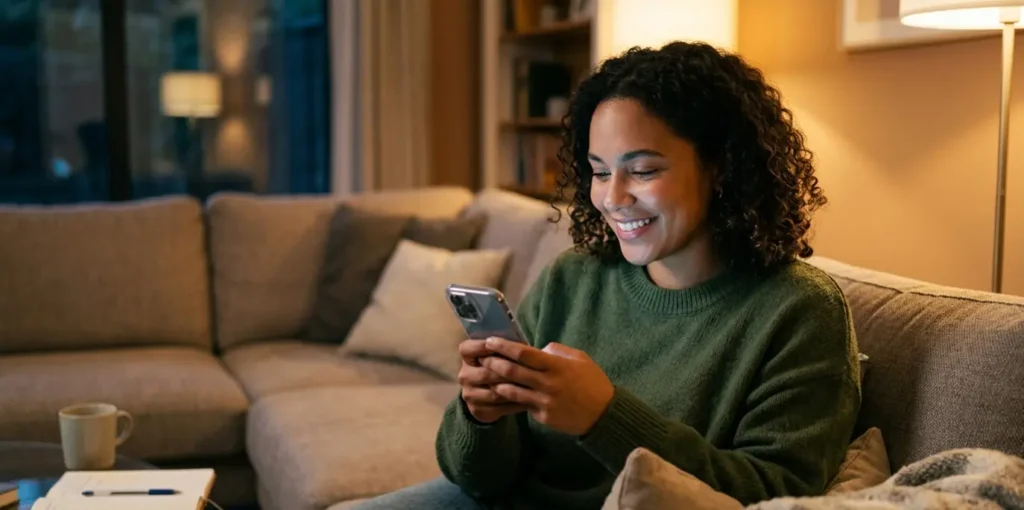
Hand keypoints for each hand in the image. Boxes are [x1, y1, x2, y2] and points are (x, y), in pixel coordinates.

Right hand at [457, 339, 527, 423]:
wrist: (494, 389)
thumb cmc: (502, 362)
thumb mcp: (502, 352)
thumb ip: (507, 347)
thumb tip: (523, 346)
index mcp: (466, 356)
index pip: (468, 348)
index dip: (482, 347)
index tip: (501, 345)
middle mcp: (464, 375)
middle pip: (485, 374)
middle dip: (507, 373)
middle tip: (528, 372)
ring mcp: (469, 394)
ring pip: (493, 394)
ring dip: (512, 391)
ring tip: (530, 388)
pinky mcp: (476, 409)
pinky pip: (497, 409)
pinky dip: (513, 405)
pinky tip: (527, 401)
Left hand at [480, 338, 614, 435]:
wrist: (604, 415)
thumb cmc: (593, 382)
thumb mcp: (580, 359)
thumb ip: (557, 351)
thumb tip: (539, 349)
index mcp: (557, 366)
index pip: (524, 353)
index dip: (504, 346)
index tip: (490, 341)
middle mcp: (548, 383)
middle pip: (513, 371)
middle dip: (494, 363)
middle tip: (482, 358)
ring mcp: (545, 402)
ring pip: (512, 391)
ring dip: (496, 383)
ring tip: (485, 376)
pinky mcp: (543, 416)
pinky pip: (522, 406)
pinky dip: (510, 399)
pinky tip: (501, 394)